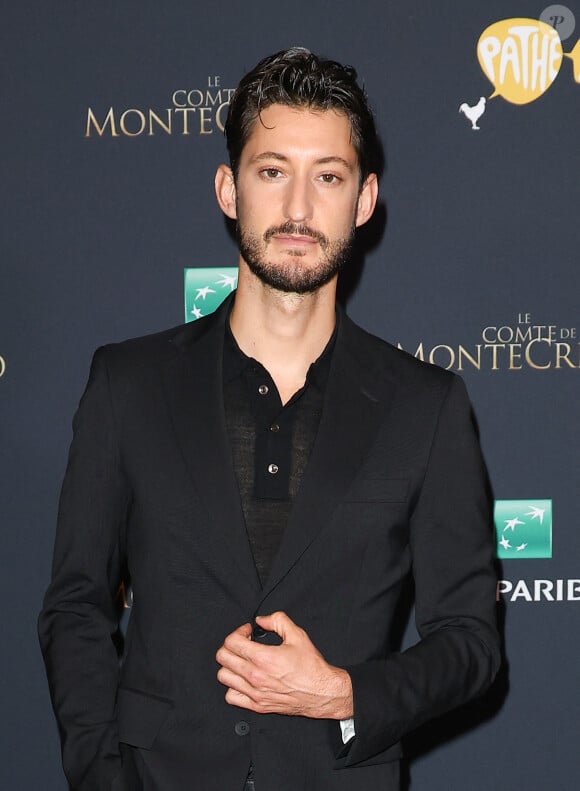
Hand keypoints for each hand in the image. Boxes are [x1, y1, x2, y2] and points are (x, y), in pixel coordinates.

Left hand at [215, 611, 352, 719]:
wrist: (322, 692)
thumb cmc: (312, 667)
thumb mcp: (298, 634)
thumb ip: (277, 620)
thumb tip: (262, 620)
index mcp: (264, 658)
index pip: (232, 642)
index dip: (238, 632)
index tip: (248, 632)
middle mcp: (256, 676)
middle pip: (223, 657)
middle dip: (231, 645)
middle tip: (243, 643)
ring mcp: (255, 693)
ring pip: (224, 676)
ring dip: (230, 665)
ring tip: (242, 660)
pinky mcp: (258, 706)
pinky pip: (231, 697)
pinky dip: (233, 686)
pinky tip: (243, 679)